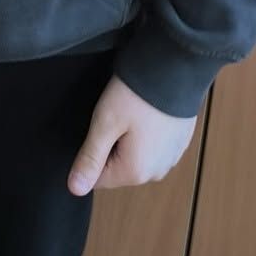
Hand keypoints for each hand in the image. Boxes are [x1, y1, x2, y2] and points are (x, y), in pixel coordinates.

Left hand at [68, 76, 197, 195]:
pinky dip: (147, 131)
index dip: (92, 151)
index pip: (98, 179)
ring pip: (136, 155)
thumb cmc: (137, 94)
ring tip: (133, 111)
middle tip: (117, 116)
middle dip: (112, 144)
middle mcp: (157, 172)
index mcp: (136, 172)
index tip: (101, 127)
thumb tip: (75, 189)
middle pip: (118, 167)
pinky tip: (148, 111)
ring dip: (130, 137)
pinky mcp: (180, 142)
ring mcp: (171, 157)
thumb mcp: (105, 123)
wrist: (176, 66)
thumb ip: (90, 159)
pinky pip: (154, 144)